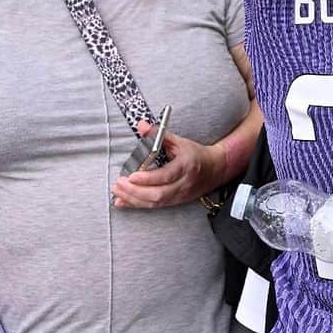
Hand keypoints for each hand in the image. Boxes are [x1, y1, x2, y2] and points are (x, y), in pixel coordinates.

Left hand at [110, 120, 225, 207]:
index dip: (148, 179)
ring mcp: (180, 195)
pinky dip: (137, 204)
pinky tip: (123, 201)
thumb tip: (142, 126)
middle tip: (118, 184)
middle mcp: (184, 183)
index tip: (132, 176)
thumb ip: (159, 134)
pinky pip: (155, 206)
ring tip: (117, 192)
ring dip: (133, 199)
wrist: (215, 169)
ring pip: (155, 203)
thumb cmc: (196, 154)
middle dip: (135, 191)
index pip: (166, 176)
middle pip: (158, 194)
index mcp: (186, 166)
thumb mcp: (180, 141)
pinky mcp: (175, 202)